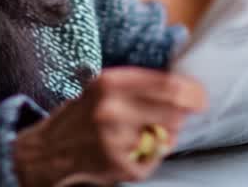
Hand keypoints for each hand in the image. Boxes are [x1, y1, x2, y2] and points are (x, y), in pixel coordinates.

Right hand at [13, 67, 207, 186]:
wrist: (47, 150)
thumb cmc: (80, 117)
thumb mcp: (102, 89)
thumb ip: (137, 86)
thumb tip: (182, 88)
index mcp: (110, 83)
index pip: (167, 85)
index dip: (190, 91)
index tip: (200, 96)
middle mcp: (112, 108)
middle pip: (173, 111)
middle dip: (182, 115)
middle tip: (183, 115)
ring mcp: (115, 138)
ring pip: (166, 137)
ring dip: (163, 137)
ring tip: (144, 135)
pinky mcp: (117, 164)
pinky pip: (152, 159)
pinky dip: (148, 158)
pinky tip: (131, 152)